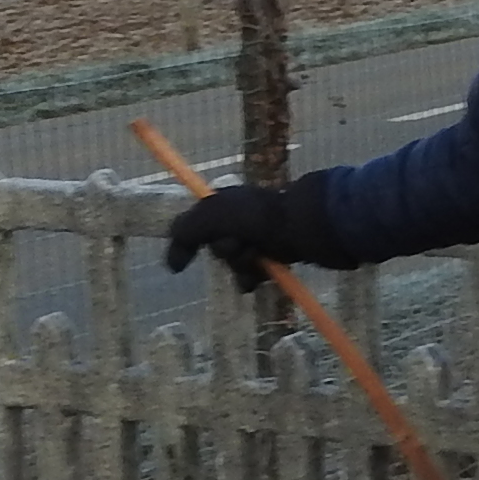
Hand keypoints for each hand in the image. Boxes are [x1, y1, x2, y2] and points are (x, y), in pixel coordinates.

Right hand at [164, 180, 326, 290]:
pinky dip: (254, 277)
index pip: (196, 226)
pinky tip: (262, 276)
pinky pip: (253, 274)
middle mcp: (240, 218)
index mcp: (225, 202)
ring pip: (234, 263)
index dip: (191, 241)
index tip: (182, 262)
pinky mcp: (275, 254)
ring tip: (257, 259)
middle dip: (225, 252)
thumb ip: (186, 232)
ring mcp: (258, 236)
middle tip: (241, 244)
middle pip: (216, 247)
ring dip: (241, 266)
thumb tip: (171, 265)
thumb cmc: (259, 216)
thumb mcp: (213, 216)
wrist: (307, 226)